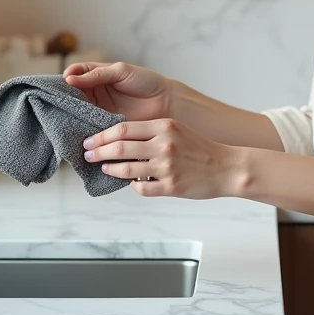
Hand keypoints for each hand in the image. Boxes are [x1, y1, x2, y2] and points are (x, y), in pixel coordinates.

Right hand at [63, 61, 172, 121]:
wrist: (167, 102)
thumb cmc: (146, 82)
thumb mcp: (120, 71)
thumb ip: (96, 74)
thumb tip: (69, 77)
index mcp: (97, 76)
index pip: (75, 76)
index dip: (65, 79)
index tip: (58, 83)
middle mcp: (95, 93)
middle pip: (73, 95)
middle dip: (64, 98)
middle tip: (54, 102)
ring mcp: (99, 110)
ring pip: (78, 112)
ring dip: (70, 114)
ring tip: (60, 116)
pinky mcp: (105, 126)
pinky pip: (90, 126)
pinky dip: (82, 127)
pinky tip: (74, 128)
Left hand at [83, 119, 243, 199]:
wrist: (226, 167)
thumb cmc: (200, 148)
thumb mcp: (176, 130)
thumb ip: (151, 132)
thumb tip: (120, 138)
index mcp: (164, 126)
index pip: (123, 129)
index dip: (102, 135)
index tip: (90, 140)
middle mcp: (164, 145)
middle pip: (119, 147)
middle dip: (98, 151)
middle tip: (87, 153)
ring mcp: (167, 167)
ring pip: (126, 169)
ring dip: (109, 169)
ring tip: (103, 168)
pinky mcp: (171, 186)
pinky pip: (141, 187)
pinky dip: (132, 185)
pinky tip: (131, 182)